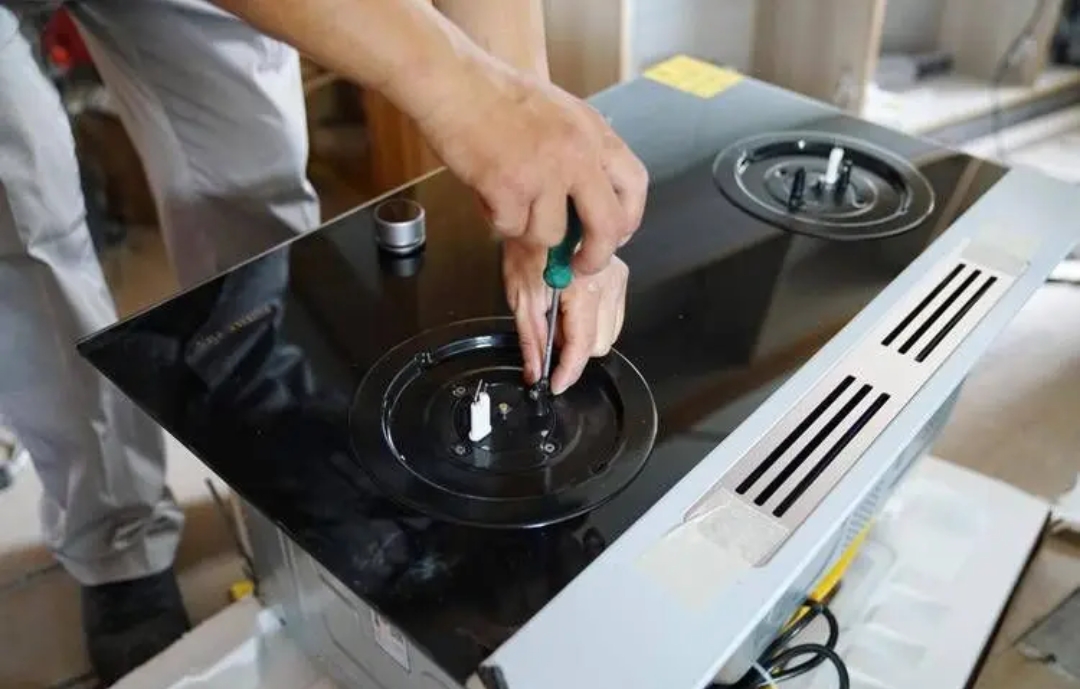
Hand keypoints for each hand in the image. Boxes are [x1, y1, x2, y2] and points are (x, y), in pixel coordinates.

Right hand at [414, 53, 647, 275]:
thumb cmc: (495, 95)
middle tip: (580, 264)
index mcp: (593, 131)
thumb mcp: (559, 114)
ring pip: (550, 235)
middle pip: (608, 225)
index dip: (628, 218)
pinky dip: (496, 217)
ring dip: (527, 228)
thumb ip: (579, 155)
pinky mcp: (510, 188)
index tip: (615, 235)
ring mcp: (545, 172)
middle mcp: (577, 153)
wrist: (452, 82)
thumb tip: (584, 209)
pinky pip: (511, 228)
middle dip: (596, 255)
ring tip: (507, 197)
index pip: (634, 184)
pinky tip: (487, 189)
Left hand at [503, 239, 627, 394]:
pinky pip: (614, 317)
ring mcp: (617, 278)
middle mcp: (607, 283)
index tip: (556, 383)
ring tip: (562, 313)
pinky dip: (595, 321)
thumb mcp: (520, 294)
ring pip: (609, 334)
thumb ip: (530, 337)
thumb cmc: (528, 244)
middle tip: (550, 331)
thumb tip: (535, 371)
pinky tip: (576, 305)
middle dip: (573, 348)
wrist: (543, 210)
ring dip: (585, 335)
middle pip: (598, 345)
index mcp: (581, 288)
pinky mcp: (621, 276)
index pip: (581, 345)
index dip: (568, 371)